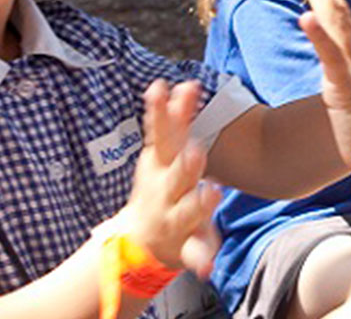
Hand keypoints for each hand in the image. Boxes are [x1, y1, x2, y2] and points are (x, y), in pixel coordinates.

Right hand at [118, 80, 224, 278]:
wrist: (137, 242)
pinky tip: (208, 268)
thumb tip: (186, 82)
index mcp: (160, 167)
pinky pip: (195, 253)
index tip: (164, 88)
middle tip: (196, 149)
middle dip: (185, 163)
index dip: (163, 113)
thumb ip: (175, 120)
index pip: (163, 135)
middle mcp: (165, 192)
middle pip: (177, 175)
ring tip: (213, 194)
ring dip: (198, 204)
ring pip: (187, 212)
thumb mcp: (162, 154)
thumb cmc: (159, 186)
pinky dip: (202, 259)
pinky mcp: (186, 245)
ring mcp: (174, 219)